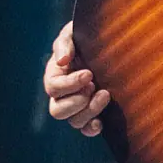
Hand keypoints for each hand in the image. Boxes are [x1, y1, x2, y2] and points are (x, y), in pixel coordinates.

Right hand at [43, 20, 111, 135]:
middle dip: (77, 101)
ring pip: (73, 121)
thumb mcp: (74, 33)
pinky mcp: (92, 112)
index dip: (70, 84)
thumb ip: (65, 43)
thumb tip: (62, 60)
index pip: (53, 88)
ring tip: (106, 94)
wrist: (109, 42)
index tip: (89, 74)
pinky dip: (92, 128)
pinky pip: (86, 129)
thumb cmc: (87, 35)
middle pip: (57, 111)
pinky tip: (101, 122)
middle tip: (94, 86)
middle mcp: (62, 94)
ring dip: (89, 111)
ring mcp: (77, 105)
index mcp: (55, 74)